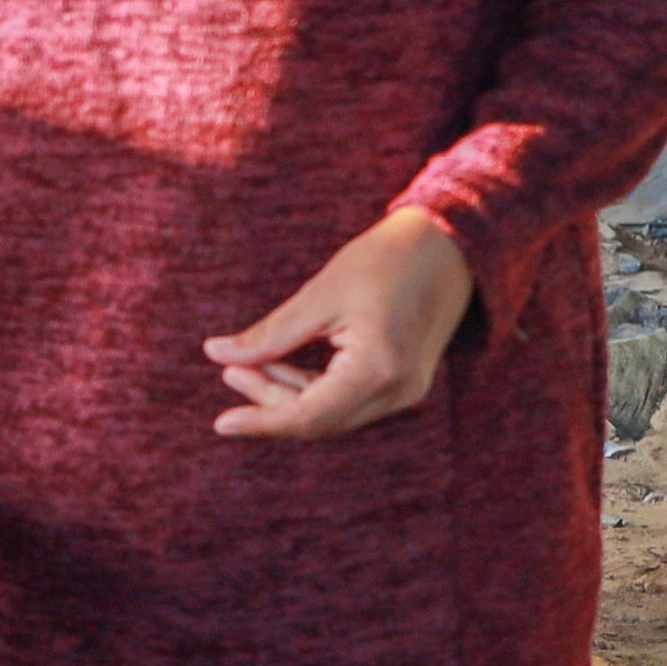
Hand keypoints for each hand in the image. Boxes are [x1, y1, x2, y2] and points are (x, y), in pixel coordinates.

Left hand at [203, 205, 477, 441]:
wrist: (450, 243)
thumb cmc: (387, 258)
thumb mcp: (321, 293)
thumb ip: (270, 334)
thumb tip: (216, 353)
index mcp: (378, 369)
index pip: (308, 416)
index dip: (262, 421)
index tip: (221, 422)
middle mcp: (398, 391)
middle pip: (319, 419)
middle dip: (270, 401)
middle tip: (229, 370)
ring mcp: (406, 391)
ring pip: (332, 413)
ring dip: (288, 394)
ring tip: (246, 365)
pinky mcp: (404, 382)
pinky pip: (348, 400)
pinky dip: (313, 388)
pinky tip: (280, 365)